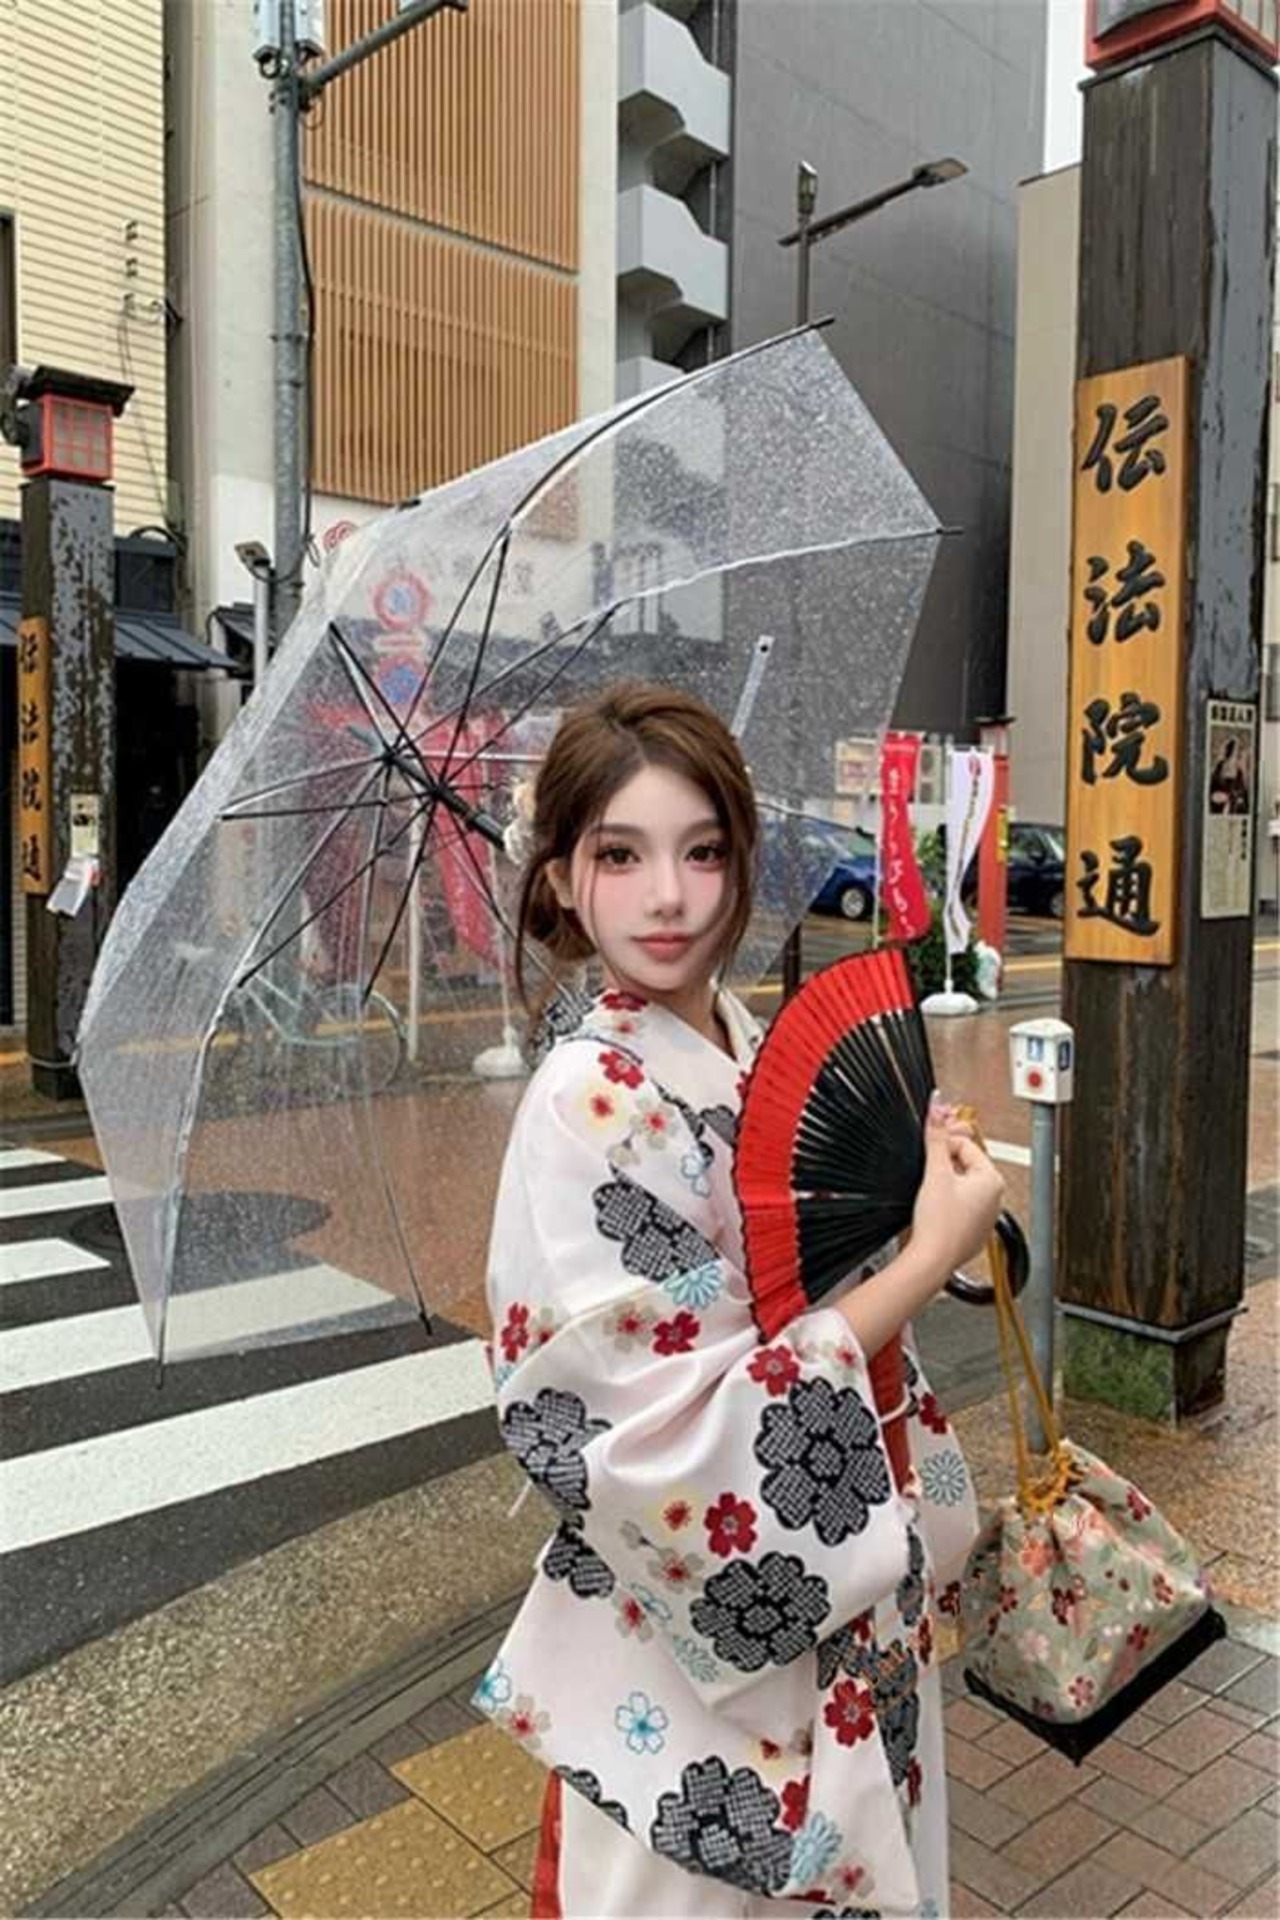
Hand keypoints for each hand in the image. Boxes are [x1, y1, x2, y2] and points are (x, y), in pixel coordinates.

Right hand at [909, 1096, 1005, 1282]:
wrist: (932, 1259)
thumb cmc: (939, 1224)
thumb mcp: (935, 1171)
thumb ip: (935, 1135)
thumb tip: (936, 1105)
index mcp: (993, 1179)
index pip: (966, 1146)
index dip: (943, 1146)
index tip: (929, 1150)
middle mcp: (995, 1198)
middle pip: (965, 1165)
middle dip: (945, 1165)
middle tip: (929, 1174)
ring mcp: (985, 1216)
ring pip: (962, 1187)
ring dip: (945, 1186)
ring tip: (931, 1197)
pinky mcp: (973, 1231)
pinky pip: (960, 1208)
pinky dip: (947, 1206)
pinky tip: (935, 1212)